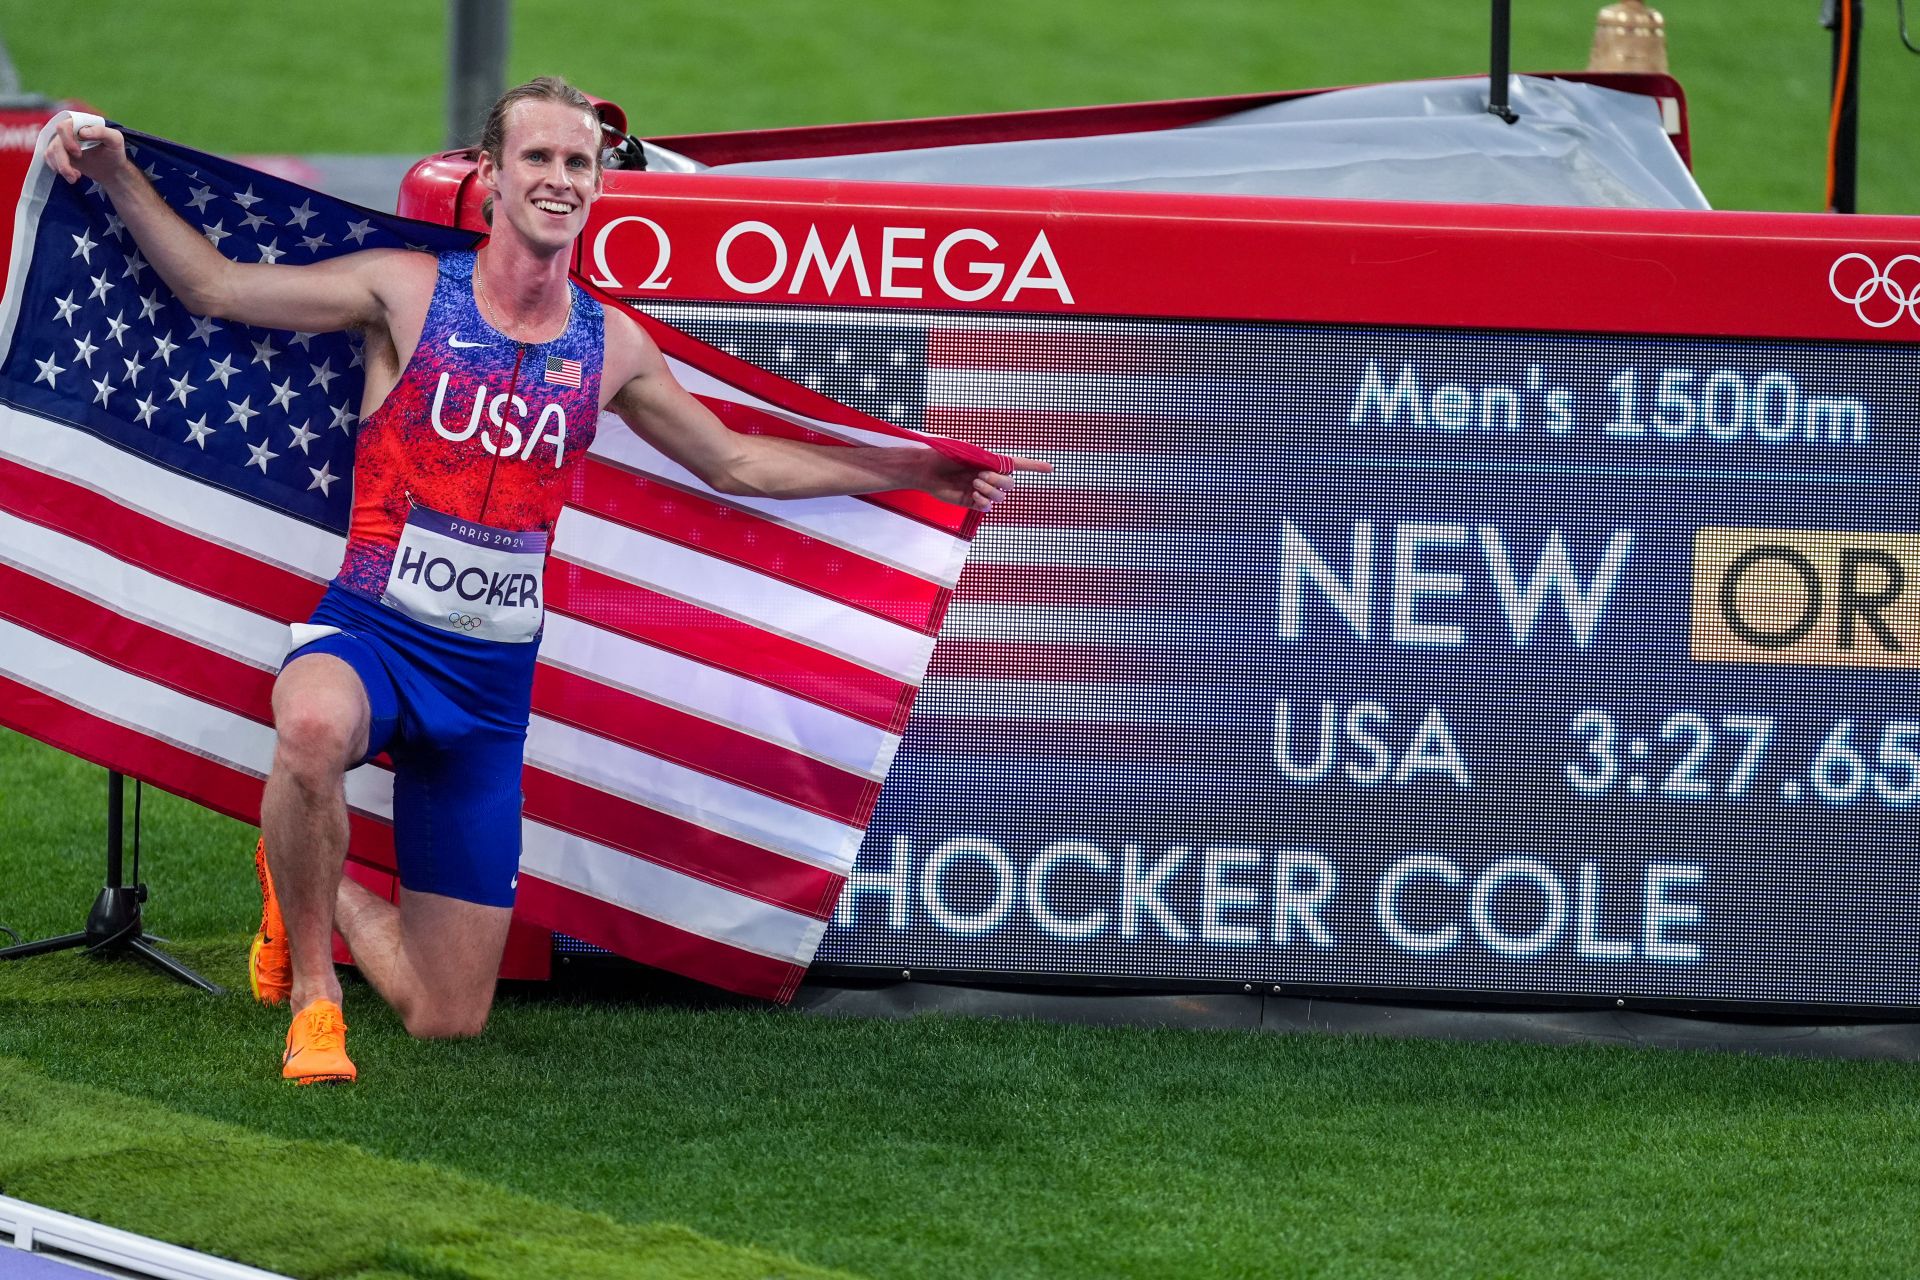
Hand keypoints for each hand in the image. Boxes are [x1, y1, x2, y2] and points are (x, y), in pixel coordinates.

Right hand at [46, 114, 126, 184]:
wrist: (111, 167)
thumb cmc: (114, 150)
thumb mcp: (115, 139)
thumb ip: (102, 131)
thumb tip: (82, 132)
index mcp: (79, 124)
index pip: (63, 127)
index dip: (67, 140)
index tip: (78, 154)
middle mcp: (67, 131)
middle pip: (55, 143)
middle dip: (63, 160)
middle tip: (77, 174)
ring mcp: (61, 142)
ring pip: (50, 153)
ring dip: (62, 168)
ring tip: (76, 178)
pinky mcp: (59, 153)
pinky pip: (49, 159)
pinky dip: (58, 169)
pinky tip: (73, 176)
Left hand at [933, 452, 1051, 511]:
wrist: (925, 469)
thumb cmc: (942, 454)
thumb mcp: (966, 449)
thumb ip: (985, 457)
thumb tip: (998, 465)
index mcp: (990, 461)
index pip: (1018, 464)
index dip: (1034, 466)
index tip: (1051, 468)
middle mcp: (989, 476)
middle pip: (1010, 484)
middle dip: (998, 481)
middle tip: (979, 476)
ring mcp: (981, 490)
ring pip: (1000, 497)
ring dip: (990, 491)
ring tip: (973, 485)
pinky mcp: (971, 502)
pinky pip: (988, 507)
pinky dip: (984, 502)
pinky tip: (973, 496)